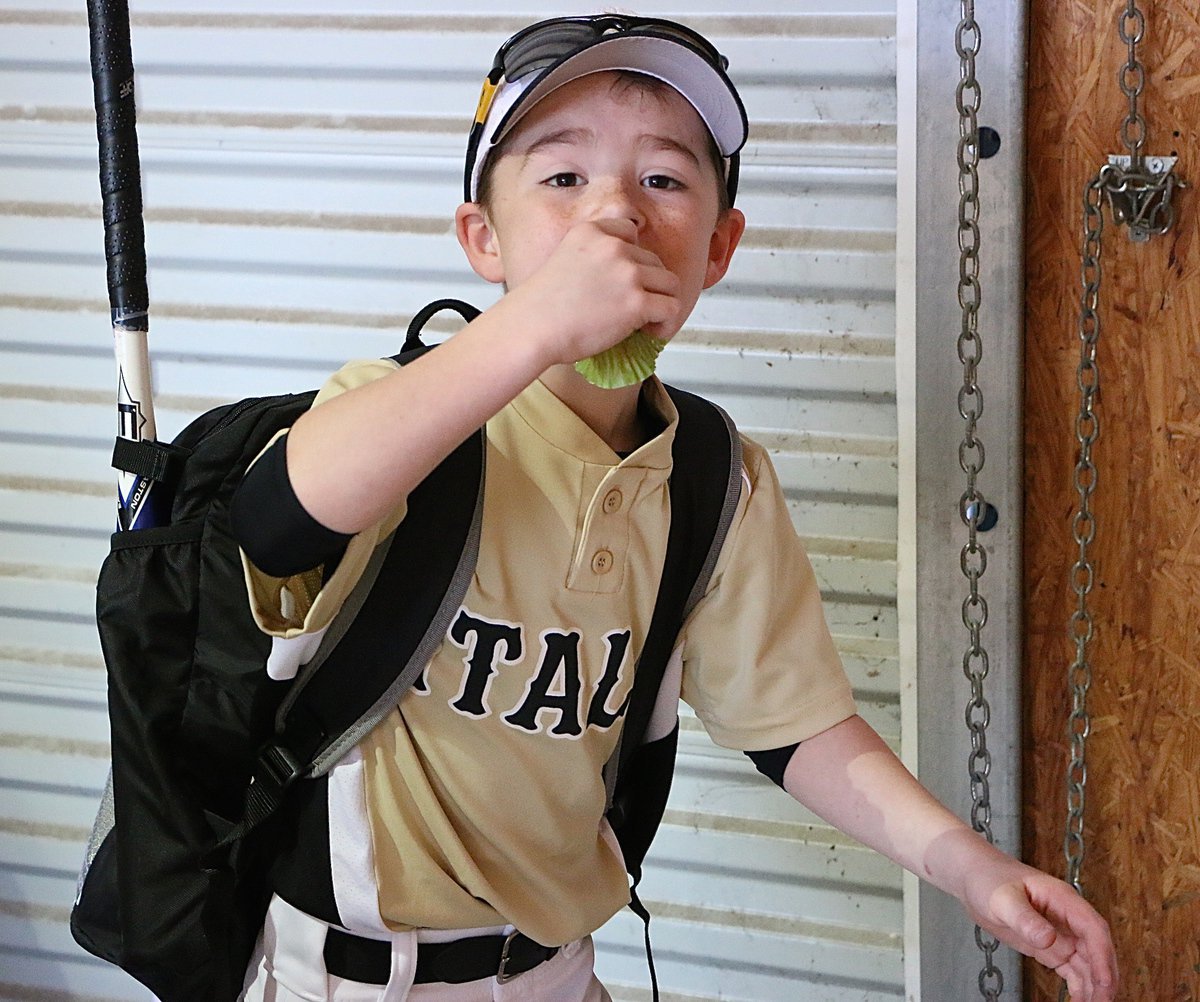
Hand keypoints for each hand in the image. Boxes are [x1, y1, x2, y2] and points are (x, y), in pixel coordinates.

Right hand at [510, 218, 681, 365]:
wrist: (531, 328)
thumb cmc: (538, 307)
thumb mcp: (562, 260)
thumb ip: (592, 258)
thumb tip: (617, 278)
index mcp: (592, 232)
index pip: (630, 233)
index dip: (632, 259)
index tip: (625, 278)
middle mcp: (613, 248)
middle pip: (653, 261)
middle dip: (648, 285)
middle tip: (635, 307)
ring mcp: (627, 274)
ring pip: (669, 283)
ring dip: (661, 302)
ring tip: (646, 321)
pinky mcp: (637, 302)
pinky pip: (671, 308)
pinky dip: (666, 322)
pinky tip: (651, 332)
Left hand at [960, 851, 1117, 1000]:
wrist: (973, 878)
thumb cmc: (988, 878)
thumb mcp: (1002, 898)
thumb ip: (1024, 918)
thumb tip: (1048, 939)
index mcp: (1063, 899)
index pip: (1093, 929)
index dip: (1102, 956)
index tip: (1105, 981)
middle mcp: (1068, 917)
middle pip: (1097, 950)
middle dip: (1103, 978)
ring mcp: (1061, 933)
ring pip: (1088, 964)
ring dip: (1093, 986)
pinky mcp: (1051, 947)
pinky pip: (1072, 969)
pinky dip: (1079, 986)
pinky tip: (1079, 1001)